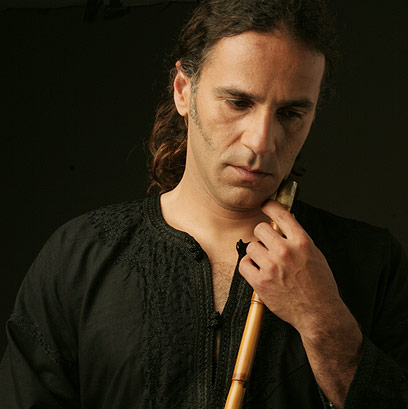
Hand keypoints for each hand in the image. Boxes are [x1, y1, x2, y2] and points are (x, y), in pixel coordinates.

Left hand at [239, 199, 344, 336]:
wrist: (319, 313)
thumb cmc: (320, 286)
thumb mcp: (316, 255)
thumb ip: (299, 239)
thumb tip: (285, 224)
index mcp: (302, 242)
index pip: (281, 214)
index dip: (270, 206)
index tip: (265, 204)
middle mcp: (285, 251)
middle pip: (260, 229)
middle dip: (263, 235)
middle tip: (268, 245)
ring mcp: (271, 266)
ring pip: (251, 246)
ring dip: (256, 253)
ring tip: (266, 262)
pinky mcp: (260, 282)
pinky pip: (244, 264)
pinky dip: (249, 266)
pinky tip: (258, 271)